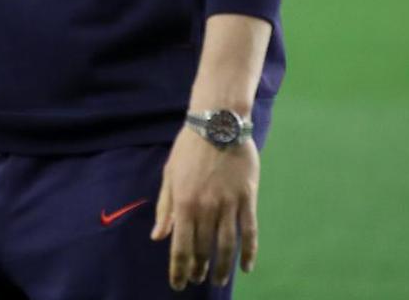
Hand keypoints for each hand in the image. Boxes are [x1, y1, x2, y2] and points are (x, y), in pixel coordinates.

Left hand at [151, 126, 259, 288]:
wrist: (217, 124)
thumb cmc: (188, 149)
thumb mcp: (169, 175)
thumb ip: (165, 208)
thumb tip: (158, 236)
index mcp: (183, 203)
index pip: (180, 246)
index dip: (178, 268)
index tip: (177, 284)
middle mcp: (206, 208)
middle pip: (203, 249)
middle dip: (198, 269)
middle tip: (197, 280)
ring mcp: (229, 204)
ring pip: (227, 245)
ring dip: (223, 267)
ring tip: (219, 280)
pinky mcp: (248, 199)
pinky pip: (250, 232)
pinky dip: (249, 252)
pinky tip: (246, 267)